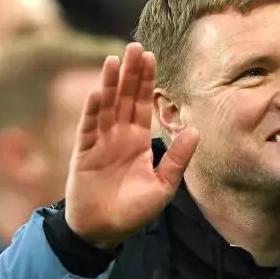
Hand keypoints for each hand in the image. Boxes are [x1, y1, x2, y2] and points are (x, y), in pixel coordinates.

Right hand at [64, 42, 198, 248]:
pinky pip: (88, 127)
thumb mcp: (163, 186)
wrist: (104, 232)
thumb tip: (195, 131)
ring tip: (115, 60)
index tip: (151, 57)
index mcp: (138, 141)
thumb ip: (177, 159)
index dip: (146, 81)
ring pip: (106, 106)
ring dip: (111, 83)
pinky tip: (98, 91)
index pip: (143, 104)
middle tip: (136, 46)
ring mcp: (100, 142)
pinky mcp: (84, 153)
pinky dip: (93, 110)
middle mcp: (119, 136)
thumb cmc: (133, 212)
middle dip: (131, 73)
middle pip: (125, 98)